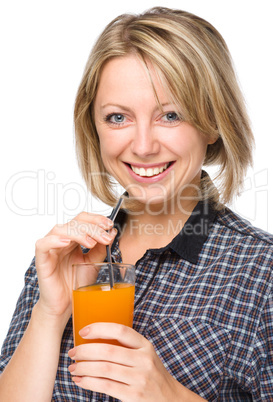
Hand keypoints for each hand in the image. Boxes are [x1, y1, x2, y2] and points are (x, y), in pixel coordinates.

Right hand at [34, 213, 115, 321]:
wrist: (65, 304)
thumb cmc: (76, 284)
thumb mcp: (94, 263)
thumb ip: (101, 248)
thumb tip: (112, 232)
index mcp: (74, 238)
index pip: (83, 219)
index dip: (96, 219)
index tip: (110, 225)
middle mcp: (61, 240)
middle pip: (75, 222)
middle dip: (93, 227)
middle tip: (105, 237)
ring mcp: (51, 248)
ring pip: (60, 229)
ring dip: (78, 233)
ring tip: (91, 243)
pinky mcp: (42, 260)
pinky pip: (42, 244)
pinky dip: (54, 240)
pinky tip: (67, 242)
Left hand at [68, 323, 185, 400]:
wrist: (171, 399)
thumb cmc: (152, 374)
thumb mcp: (145, 355)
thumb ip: (126, 347)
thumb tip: (93, 341)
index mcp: (145, 345)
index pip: (121, 331)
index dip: (100, 328)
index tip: (83, 331)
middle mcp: (143, 360)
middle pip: (108, 350)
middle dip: (85, 351)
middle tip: (72, 352)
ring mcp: (139, 378)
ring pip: (104, 369)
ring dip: (83, 367)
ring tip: (72, 367)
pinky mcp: (134, 396)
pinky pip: (105, 386)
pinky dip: (88, 382)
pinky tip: (79, 380)